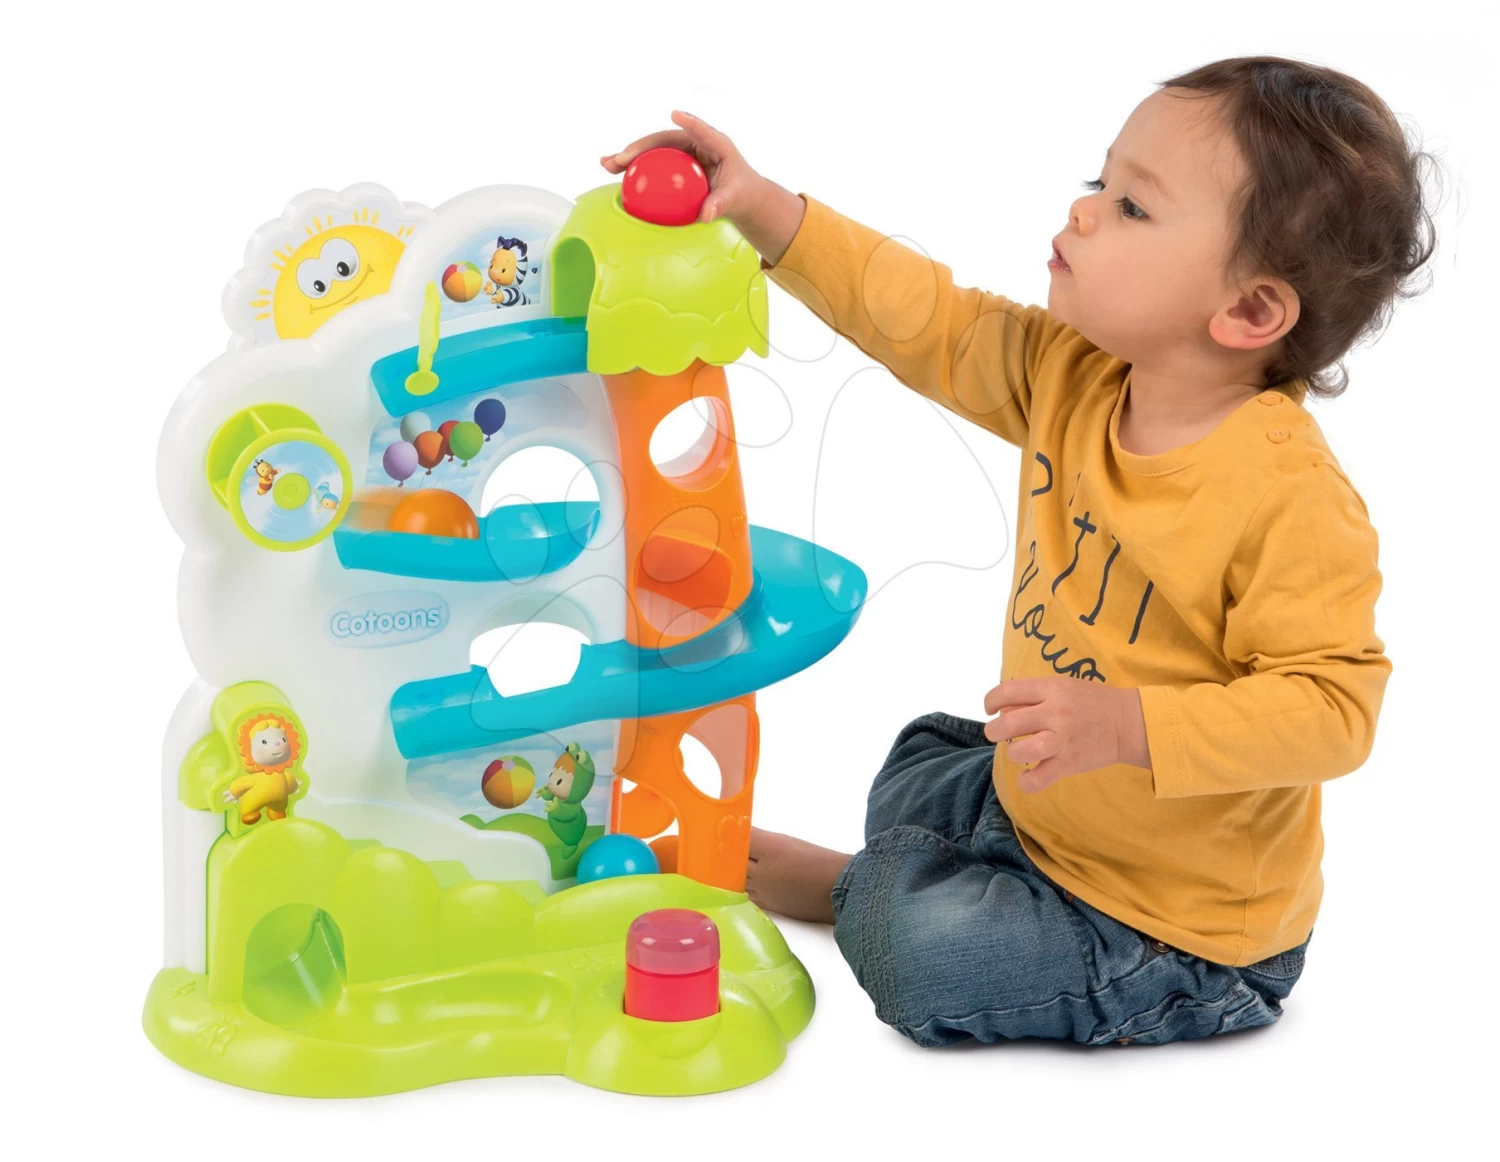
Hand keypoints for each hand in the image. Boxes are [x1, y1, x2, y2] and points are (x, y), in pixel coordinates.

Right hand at [600, 110, 804, 263]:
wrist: (738, 196)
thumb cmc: (739, 194)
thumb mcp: (734, 200)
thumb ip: (720, 205)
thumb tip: (706, 216)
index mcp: (716, 143)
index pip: (702, 131)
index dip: (690, 122)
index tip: (676, 116)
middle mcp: (695, 142)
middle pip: (665, 140)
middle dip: (641, 146)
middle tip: (622, 158)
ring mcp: (681, 151)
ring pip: (652, 149)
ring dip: (628, 155)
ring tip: (606, 164)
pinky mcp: (672, 162)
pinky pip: (651, 164)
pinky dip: (634, 169)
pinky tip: (613, 175)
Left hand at [982, 677, 1149, 791]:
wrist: (1128, 722)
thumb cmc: (1090, 702)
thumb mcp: (1062, 687)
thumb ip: (1032, 696)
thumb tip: (1002, 710)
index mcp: (1051, 690)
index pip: (1008, 691)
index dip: (991, 701)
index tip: (990, 709)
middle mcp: (1055, 713)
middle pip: (1009, 723)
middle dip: (994, 731)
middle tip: (997, 734)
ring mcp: (1062, 739)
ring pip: (1022, 750)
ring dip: (1012, 753)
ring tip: (1017, 751)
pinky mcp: (1069, 762)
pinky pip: (1040, 778)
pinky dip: (1027, 782)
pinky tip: (1026, 777)